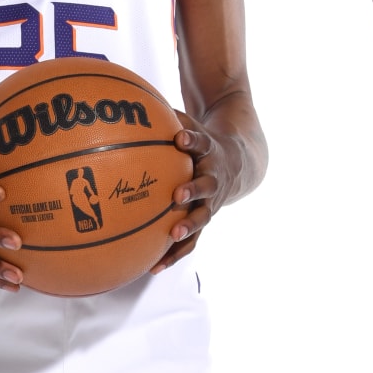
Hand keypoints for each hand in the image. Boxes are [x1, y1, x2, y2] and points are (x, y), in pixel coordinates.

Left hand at [163, 125, 230, 261]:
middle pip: (206, 186)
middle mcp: (214, 179)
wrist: (237, 164)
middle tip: (178, 195)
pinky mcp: (204, 220)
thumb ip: (171, 119)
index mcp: (210, 153)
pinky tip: (154, 267)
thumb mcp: (192, 126)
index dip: (192, 140)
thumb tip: (136, 105)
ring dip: (188, 227)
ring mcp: (211, 203)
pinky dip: (174, 254)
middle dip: (193, 190)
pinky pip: (190, 241)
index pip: (202, 143)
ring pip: (202, 217)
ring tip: (172, 236)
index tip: (181, 137)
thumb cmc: (203, 144)